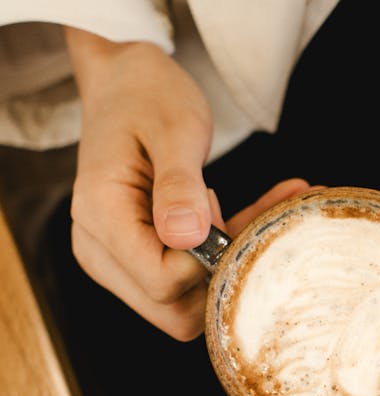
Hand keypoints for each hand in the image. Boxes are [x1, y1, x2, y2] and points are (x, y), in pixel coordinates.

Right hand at [65, 28, 309, 337]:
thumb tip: (188, 239)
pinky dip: (226, 255)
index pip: (161, 282)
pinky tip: (264, 212)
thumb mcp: (174, 130)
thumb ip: (180, 184)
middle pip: (172, 312)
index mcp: (100, 218)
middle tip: (229, 214)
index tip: (216, 207)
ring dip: (227, 266)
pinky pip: (188, 282)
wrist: (126, 82)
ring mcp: (117, 261)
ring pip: (186, 304)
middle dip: (217, 274)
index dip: (205, 260)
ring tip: (246, 209)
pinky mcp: (138, 259)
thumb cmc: (149, 97)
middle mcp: (100, 251)